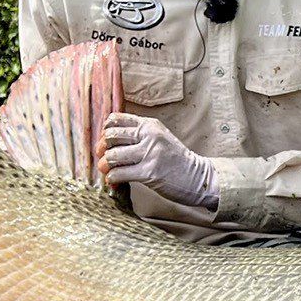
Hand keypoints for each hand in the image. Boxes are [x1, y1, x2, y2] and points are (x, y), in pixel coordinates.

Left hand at [97, 113, 218, 209]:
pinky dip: (112, 178)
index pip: (115, 119)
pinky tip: (115, 181)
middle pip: (111, 137)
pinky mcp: (150, 173)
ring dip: (105, 166)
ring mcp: (150, 154)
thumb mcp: (159, 138)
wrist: (199, 178)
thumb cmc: (176, 161)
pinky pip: (119, 173)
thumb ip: (138, 135)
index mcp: (150, 125)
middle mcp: (150, 136)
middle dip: (102, 149)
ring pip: (112, 156)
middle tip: (104, 158)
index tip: (107, 143)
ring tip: (108, 171)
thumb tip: (105, 142)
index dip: (105, 132)